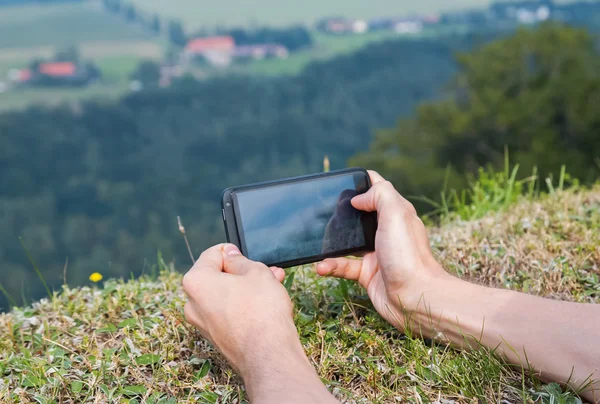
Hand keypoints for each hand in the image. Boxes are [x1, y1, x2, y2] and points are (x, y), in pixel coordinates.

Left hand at [183, 244, 336, 402]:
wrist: (268, 355)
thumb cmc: (261, 311)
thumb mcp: (256, 272)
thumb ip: (240, 260)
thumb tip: (230, 255)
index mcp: (196, 281)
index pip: (212, 254)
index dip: (233, 251)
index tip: (247, 255)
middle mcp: (192, 303)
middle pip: (217, 276)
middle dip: (243, 272)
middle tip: (266, 270)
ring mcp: (203, 323)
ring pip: (225, 295)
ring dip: (247, 287)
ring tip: (272, 285)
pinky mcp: (216, 337)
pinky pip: (228, 312)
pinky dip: (243, 305)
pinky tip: (265, 304)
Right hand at [316, 171, 450, 330]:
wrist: (416, 298)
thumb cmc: (408, 256)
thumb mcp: (396, 214)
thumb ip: (379, 194)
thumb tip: (357, 197)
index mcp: (396, 212)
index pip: (378, 189)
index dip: (361, 182)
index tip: (341, 180)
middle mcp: (386, 231)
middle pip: (360, 214)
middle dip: (341, 211)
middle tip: (322, 210)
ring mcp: (376, 252)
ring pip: (348, 241)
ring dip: (331, 241)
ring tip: (315, 241)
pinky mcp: (367, 273)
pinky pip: (343, 265)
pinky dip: (331, 265)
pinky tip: (321, 267)